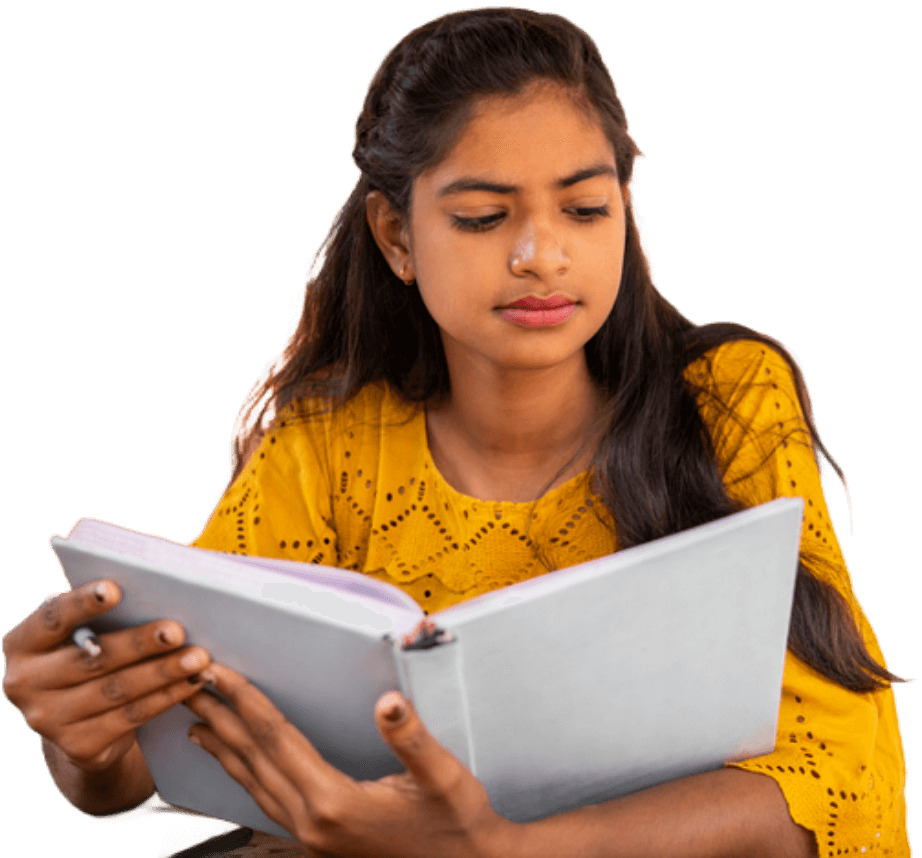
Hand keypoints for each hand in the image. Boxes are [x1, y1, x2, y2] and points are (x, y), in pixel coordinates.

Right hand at [2, 580, 212, 772]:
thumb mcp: (82, 634)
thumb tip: (154, 590)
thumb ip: (100, 615)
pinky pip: (131, 717)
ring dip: (163, 672)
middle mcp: (24, 683)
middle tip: (178, 630)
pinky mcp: (77, 746)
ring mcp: (48, 720)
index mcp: (21, 644)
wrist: (79, 723)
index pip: (52, 618)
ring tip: (199, 657)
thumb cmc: (88, 655)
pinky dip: (167, 697)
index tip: (115, 588)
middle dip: (140, 644)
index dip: (83, 603)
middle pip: (93, 658)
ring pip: (117, 690)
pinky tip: (193, 682)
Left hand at [184, 663, 515, 857]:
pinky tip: (240, 764)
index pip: (277, 739)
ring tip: (199, 721)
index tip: (221, 673)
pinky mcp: (319, 841)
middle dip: (220, 717)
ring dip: (225, 747)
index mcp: (336, 803)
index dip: (246, 701)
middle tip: (191, 685)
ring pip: (254, 784)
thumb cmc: (458, 825)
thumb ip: (412, 740)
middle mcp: (314, 824)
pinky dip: (245, 775)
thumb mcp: (444, 779)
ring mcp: (313, 838)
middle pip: (254, 759)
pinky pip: (267, 800)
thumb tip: (388, 703)